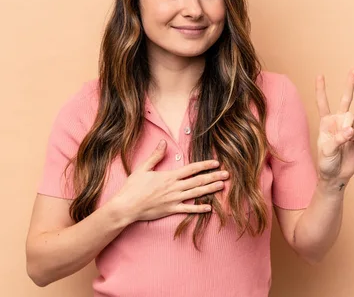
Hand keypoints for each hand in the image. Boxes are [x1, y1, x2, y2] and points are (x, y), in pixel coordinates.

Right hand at [112, 140, 228, 222]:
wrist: (126, 207)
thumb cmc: (133, 188)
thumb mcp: (143, 168)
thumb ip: (155, 156)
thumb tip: (163, 142)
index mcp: (169, 176)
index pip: (191, 169)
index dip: (205, 165)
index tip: (216, 163)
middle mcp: (174, 187)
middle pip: (198, 181)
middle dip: (213, 177)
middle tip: (227, 174)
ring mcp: (174, 200)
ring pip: (196, 194)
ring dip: (210, 190)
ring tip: (222, 186)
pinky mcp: (171, 210)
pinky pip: (188, 210)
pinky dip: (199, 209)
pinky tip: (209, 207)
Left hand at [315, 68, 353, 184]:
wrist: (337, 175)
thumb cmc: (326, 162)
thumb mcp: (326, 150)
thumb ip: (338, 138)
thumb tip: (351, 130)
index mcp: (325, 122)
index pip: (323, 102)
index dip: (321, 89)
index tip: (320, 75)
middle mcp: (337, 122)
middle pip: (345, 99)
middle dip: (350, 84)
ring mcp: (349, 128)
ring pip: (351, 116)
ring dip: (347, 126)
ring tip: (344, 138)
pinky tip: (351, 141)